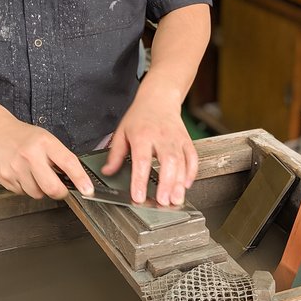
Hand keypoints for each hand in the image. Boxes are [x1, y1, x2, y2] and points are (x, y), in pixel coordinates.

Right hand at [0, 118, 93, 198]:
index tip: (88, 190)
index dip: (80, 179)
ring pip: (37, 194)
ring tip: (34, 174)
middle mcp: (30, 155)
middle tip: (59, 188)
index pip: (68, 163)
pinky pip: (22, 193)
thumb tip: (77, 180)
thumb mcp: (47, 140)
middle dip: (59, 192)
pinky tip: (22, 174)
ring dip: (40, 189)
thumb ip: (61, 158)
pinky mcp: (4, 177)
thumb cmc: (25, 137)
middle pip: (52, 188)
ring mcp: (15, 167)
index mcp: (45, 143)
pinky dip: (25, 187)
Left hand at [102, 87, 197, 205]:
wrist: (159, 98)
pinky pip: (192, 158)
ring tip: (176, 199)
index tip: (139, 196)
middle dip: (166, 184)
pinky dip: (191, 172)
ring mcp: (176, 139)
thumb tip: (107, 172)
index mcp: (142, 135)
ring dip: (180, 183)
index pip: (142, 160)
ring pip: (182, 162)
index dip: (140, 180)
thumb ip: (115, 154)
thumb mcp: (122, 132)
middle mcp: (161, 137)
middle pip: (167, 162)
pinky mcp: (187, 141)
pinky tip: (186, 185)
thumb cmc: (140, 116)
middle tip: (163, 201)